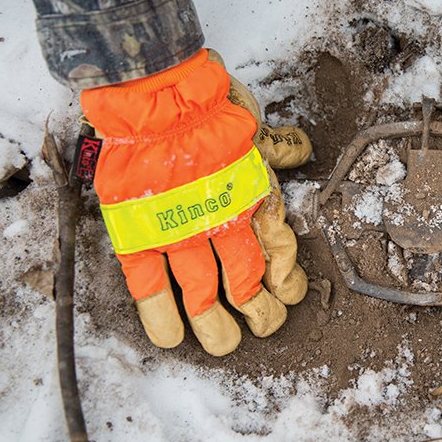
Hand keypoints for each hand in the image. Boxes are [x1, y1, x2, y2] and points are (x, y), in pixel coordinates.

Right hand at [81, 49, 310, 355]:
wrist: (161, 97)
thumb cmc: (213, 107)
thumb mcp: (256, 127)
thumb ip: (279, 148)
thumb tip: (301, 149)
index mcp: (257, 202)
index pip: (280, 258)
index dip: (287, 284)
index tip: (287, 295)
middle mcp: (223, 224)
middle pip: (246, 287)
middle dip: (258, 316)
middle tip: (259, 327)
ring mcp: (180, 232)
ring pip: (202, 296)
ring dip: (215, 328)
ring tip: (222, 344)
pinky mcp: (140, 233)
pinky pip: (149, 285)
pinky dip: (160, 315)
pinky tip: (170, 337)